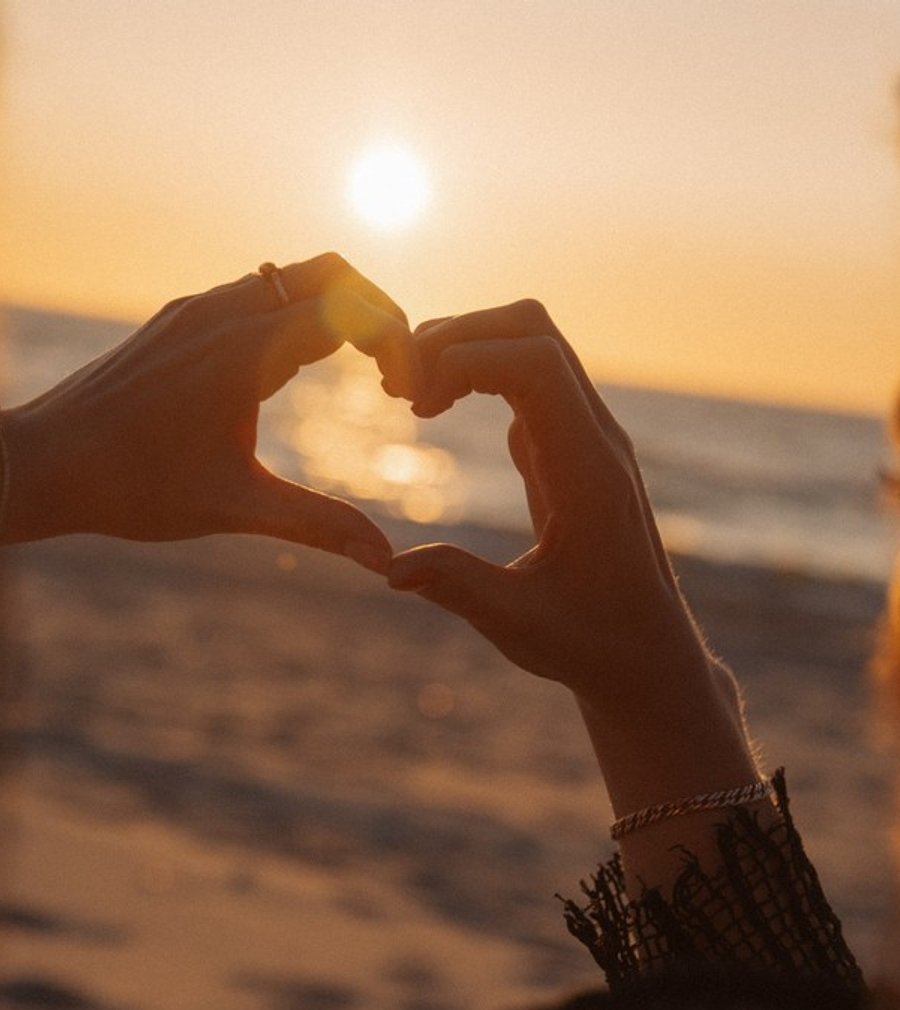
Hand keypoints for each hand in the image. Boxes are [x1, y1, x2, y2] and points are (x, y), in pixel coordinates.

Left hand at [0, 253, 420, 572]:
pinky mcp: (174, 321)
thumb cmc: (131, 487)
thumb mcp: (233, 507)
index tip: (407, 396)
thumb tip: (383, 559)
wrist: (40, 464)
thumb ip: (316, 524)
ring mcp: (194, 311)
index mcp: (245, 350)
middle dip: (378, 311)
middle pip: (332, 272)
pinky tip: (289, 373)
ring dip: (334, 310)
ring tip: (353, 374)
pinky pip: (251, 292)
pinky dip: (291, 314)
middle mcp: (222, 312)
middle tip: (392, 372)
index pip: (353, 311)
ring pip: (289, 277)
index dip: (399, 343)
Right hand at [387, 300, 762, 869]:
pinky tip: (433, 413)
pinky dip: (473, 373)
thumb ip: (456, 588)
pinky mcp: (569, 448)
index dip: (464, 358)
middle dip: (458, 336)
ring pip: (530, 343)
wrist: (646, 656)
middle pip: (533, 329)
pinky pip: (526, 378)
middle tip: (402, 389)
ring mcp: (585, 437)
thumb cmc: (588, 644)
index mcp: (588, 472)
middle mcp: (594, 439)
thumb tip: (387, 567)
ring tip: (413, 399)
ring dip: (465, 349)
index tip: (412, 404)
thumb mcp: (517, 625)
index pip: (535, 363)